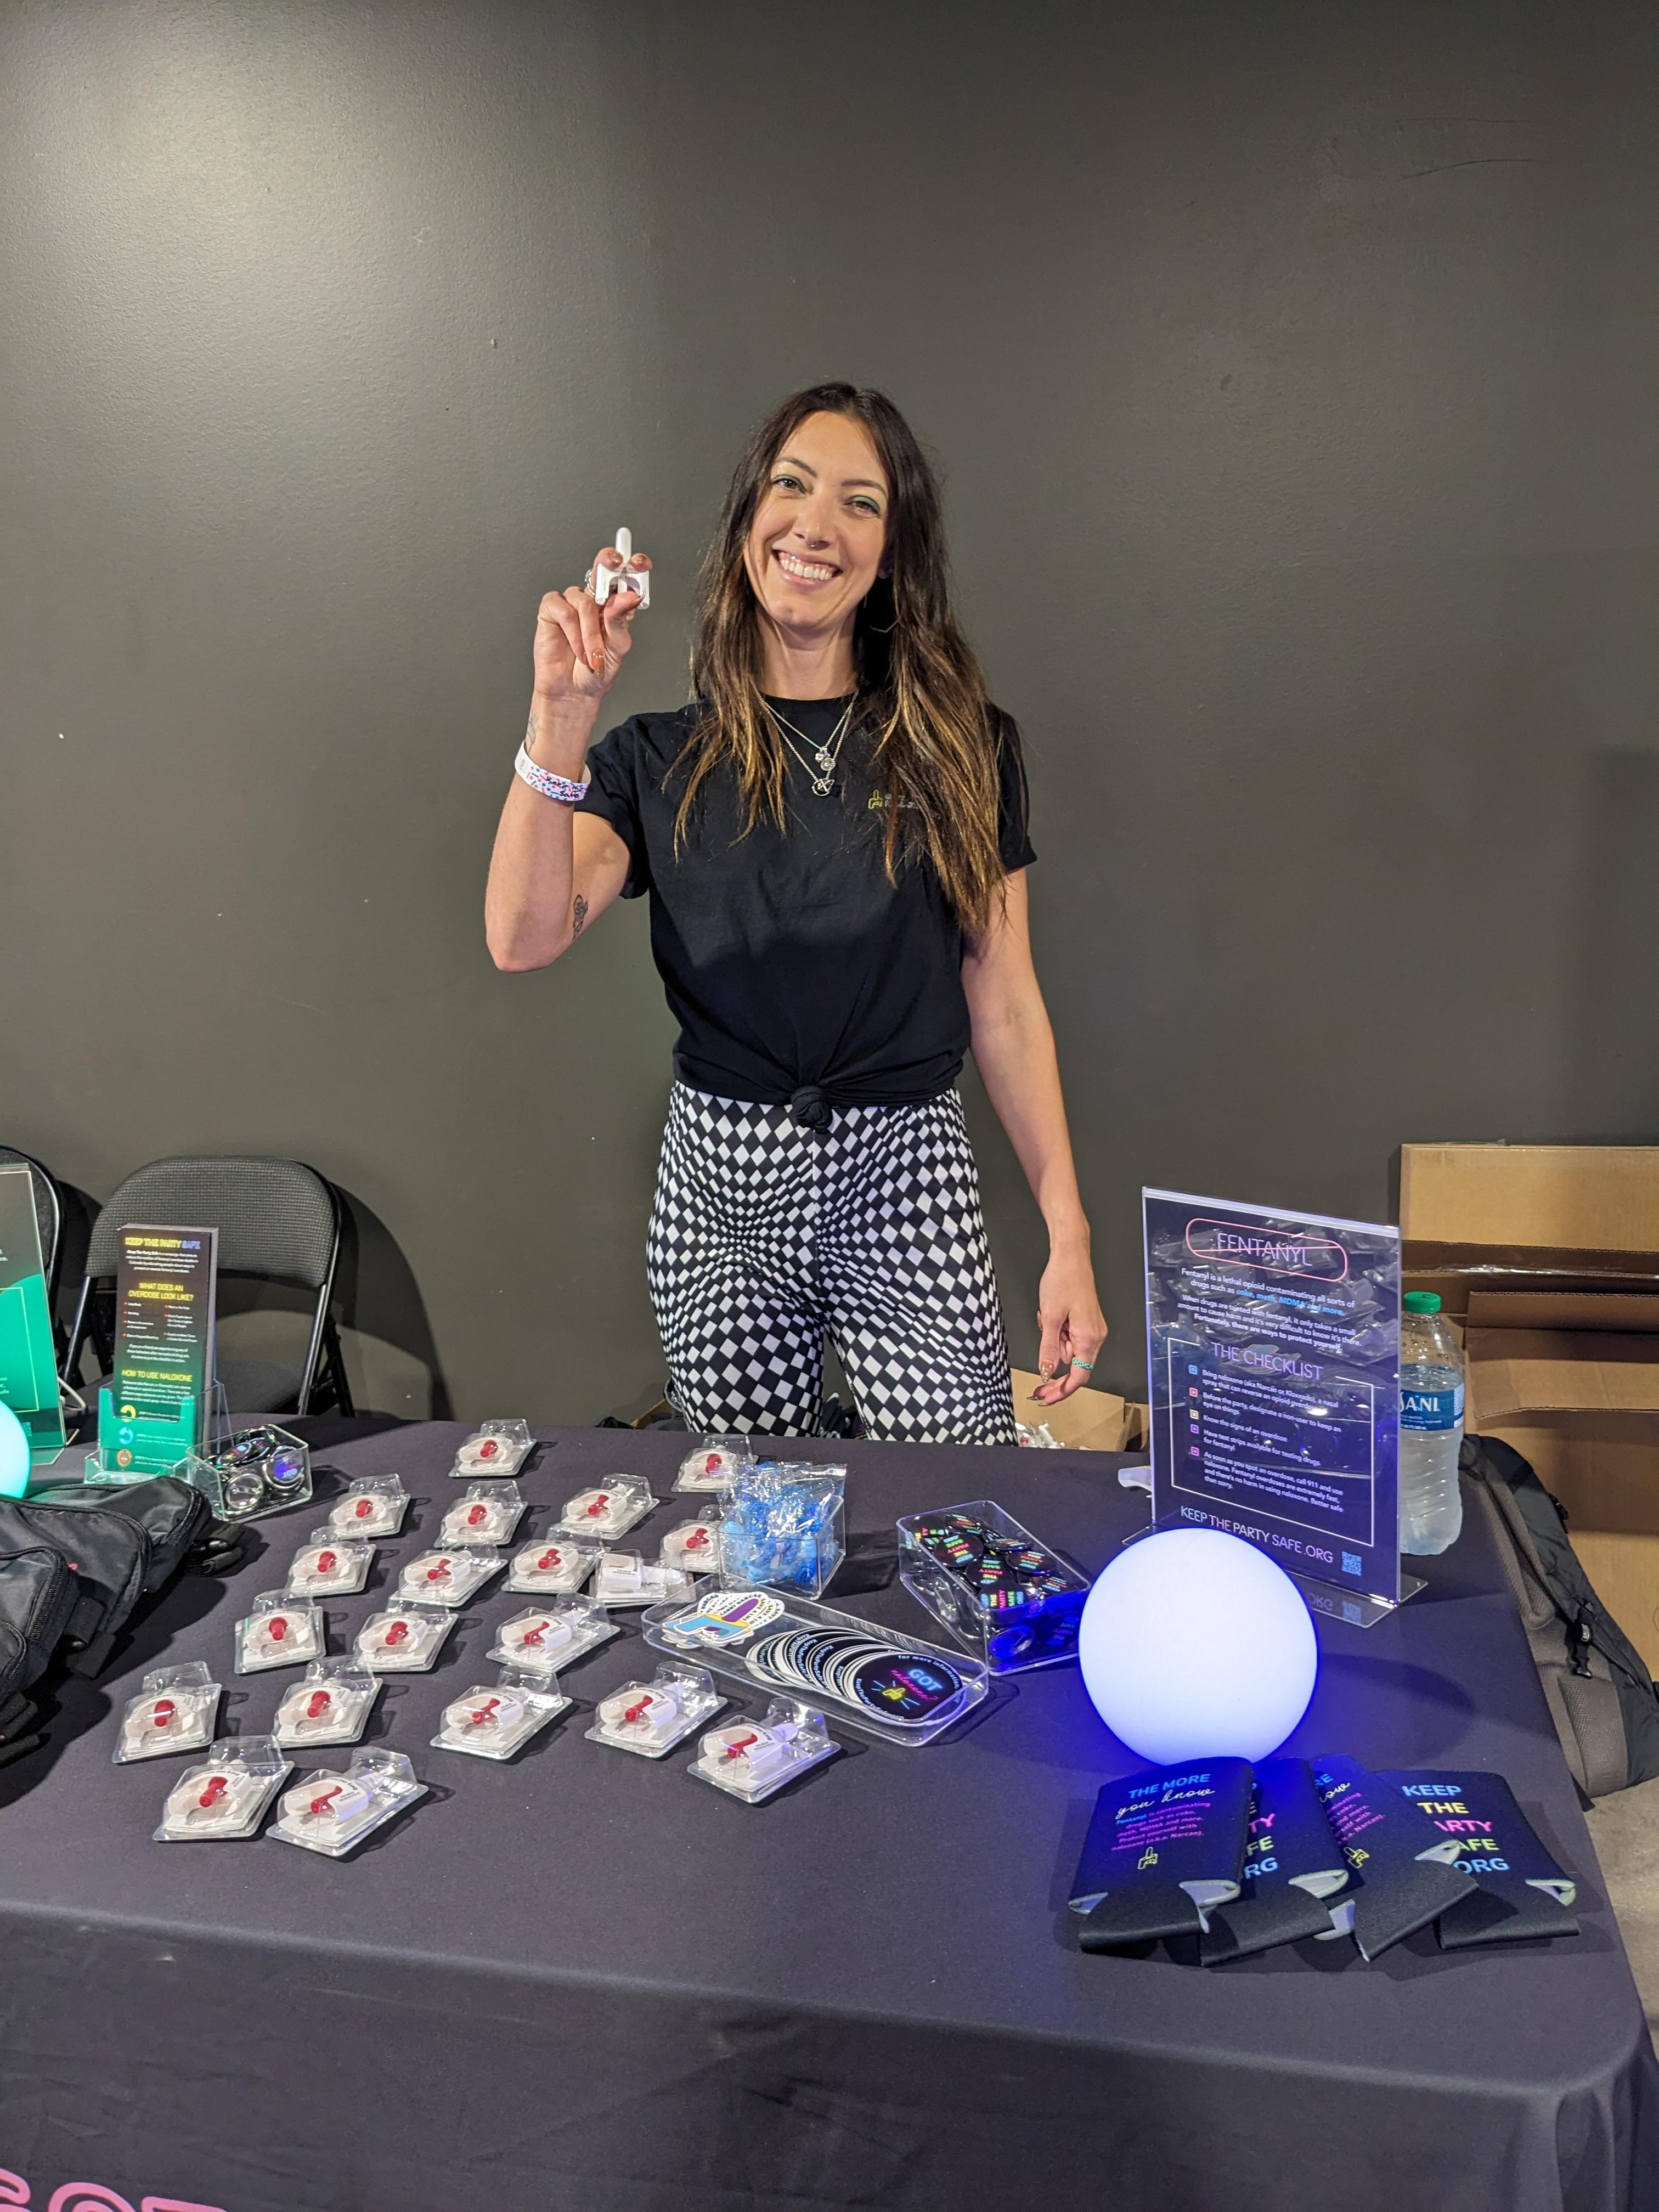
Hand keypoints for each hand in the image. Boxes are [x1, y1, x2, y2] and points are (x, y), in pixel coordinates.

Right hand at [531, 541, 651, 709]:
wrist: (573, 692)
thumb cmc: (596, 671)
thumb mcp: (618, 647)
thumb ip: (620, 620)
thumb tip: (628, 596)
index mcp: (614, 607)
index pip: (623, 580)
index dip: (631, 566)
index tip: (641, 562)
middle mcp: (593, 601)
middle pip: (601, 572)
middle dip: (608, 565)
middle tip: (614, 563)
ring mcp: (571, 603)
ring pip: (585, 601)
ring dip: (590, 633)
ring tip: (592, 655)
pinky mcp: (552, 609)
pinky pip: (564, 610)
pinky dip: (573, 633)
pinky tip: (576, 649)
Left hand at [1031, 1250, 1107, 1405]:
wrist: (1071, 1256)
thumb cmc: (1063, 1280)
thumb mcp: (1050, 1318)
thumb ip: (1048, 1348)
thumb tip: (1047, 1372)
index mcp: (1089, 1337)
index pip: (1079, 1376)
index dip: (1062, 1390)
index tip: (1046, 1397)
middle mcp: (1096, 1335)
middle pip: (1076, 1366)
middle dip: (1056, 1370)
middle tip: (1038, 1381)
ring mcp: (1094, 1328)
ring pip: (1072, 1351)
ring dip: (1056, 1346)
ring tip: (1047, 1320)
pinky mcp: (1088, 1322)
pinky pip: (1072, 1338)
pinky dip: (1060, 1336)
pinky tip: (1053, 1319)